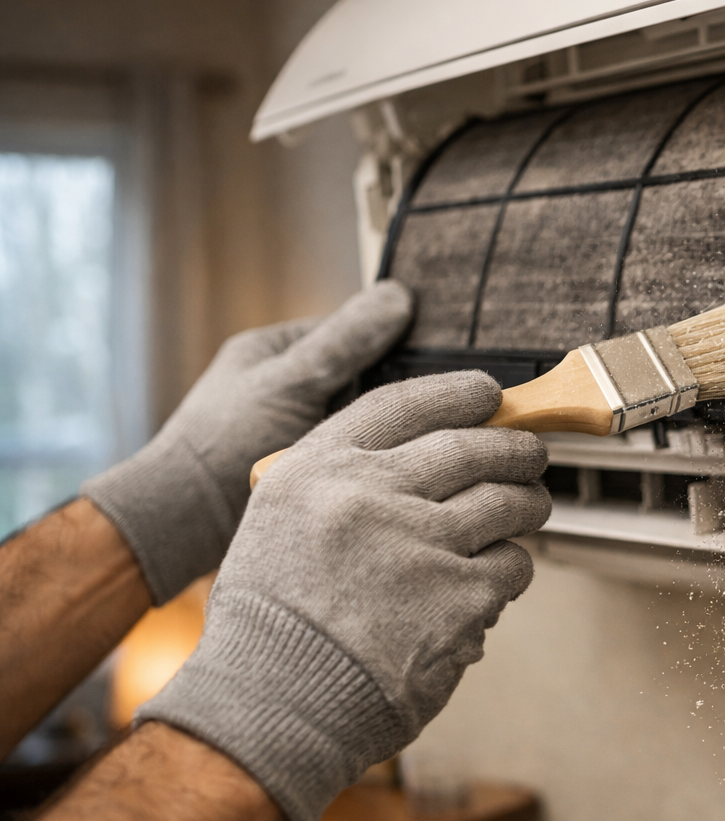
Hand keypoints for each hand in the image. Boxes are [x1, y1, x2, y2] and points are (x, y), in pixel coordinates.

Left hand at [81, 281, 413, 603]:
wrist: (180, 524)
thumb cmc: (223, 443)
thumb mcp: (291, 381)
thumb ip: (345, 343)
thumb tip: (400, 296)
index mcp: (277, 350)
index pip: (353, 331)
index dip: (398, 341)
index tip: (443, 357)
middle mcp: (288, 386)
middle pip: (363, 376)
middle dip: (398, 389)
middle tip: (447, 401)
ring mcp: (297, 429)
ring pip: (363, 419)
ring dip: (390, 429)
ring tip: (435, 435)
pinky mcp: (307, 469)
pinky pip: (355, 454)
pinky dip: (376, 458)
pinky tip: (406, 464)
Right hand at [137, 371, 550, 820]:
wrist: (274, 705)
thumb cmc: (272, 624)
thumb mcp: (279, 522)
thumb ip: (343, 483)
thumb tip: (424, 460)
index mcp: (318, 470)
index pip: (403, 404)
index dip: (457, 393)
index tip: (488, 392)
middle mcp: (370, 495)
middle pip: (471, 448)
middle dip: (514, 449)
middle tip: (530, 455)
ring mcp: (420, 543)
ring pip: (506, 503)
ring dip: (527, 505)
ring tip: (528, 511)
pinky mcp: (460, 595)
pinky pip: (512, 565)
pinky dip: (511, 571)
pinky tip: (495, 582)